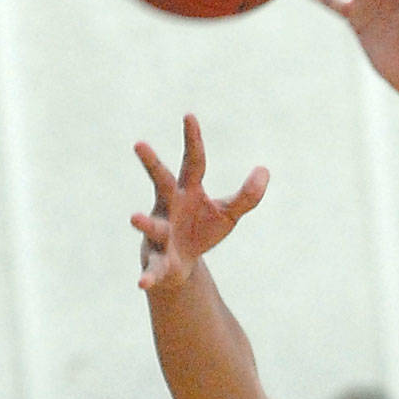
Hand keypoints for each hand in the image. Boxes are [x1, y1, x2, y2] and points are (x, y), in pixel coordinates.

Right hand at [131, 114, 268, 291]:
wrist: (181, 265)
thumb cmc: (201, 230)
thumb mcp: (227, 213)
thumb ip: (247, 196)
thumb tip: (264, 170)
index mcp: (187, 191)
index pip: (193, 162)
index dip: (193, 140)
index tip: (189, 115)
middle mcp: (168, 206)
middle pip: (160, 181)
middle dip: (151, 163)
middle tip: (139, 144)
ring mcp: (160, 232)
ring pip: (152, 225)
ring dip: (144, 221)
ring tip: (134, 217)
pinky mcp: (158, 260)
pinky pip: (152, 268)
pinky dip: (148, 276)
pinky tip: (143, 283)